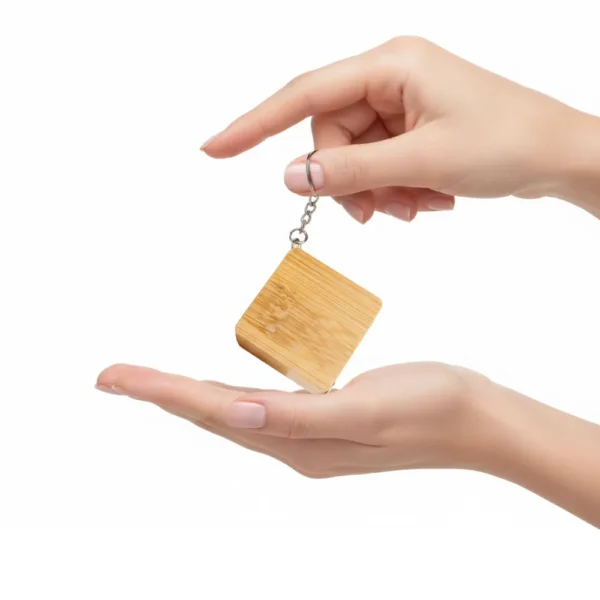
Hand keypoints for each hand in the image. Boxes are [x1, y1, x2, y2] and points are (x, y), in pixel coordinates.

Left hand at [96, 361, 599, 525]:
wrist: (475, 419)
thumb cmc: (428, 408)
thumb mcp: (363, 409)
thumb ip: (297, 415)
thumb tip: (234, 414)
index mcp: (297, 441)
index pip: (211, 412)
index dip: (159, 392)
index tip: (112, 377)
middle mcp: (294, 442)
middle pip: (211, 415)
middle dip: (161, 394)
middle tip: (117, 377)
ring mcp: (309, 433)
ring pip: (233, 413)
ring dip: (190, 396)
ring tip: (155, 382)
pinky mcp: (326, 417)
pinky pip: (264, 406)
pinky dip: (231, 394)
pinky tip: (225, 386)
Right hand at [201, 36, 599, 221]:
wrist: (558, 155)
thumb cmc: (506, 142)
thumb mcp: (422, 162)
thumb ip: (351, 170)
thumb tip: (292, 177)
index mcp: (390, 65)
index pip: (304, 95)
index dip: (254, 125)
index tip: (215, 148)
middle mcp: (389, 78)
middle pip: (331, 137)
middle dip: (349, 183)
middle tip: (379, 214)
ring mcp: (400, 103)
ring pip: (354, 158)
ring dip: (377, 192)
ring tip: (416, 206)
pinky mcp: (411, 127)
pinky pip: (378, 164)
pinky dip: (395, 190)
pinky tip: (428, 198)